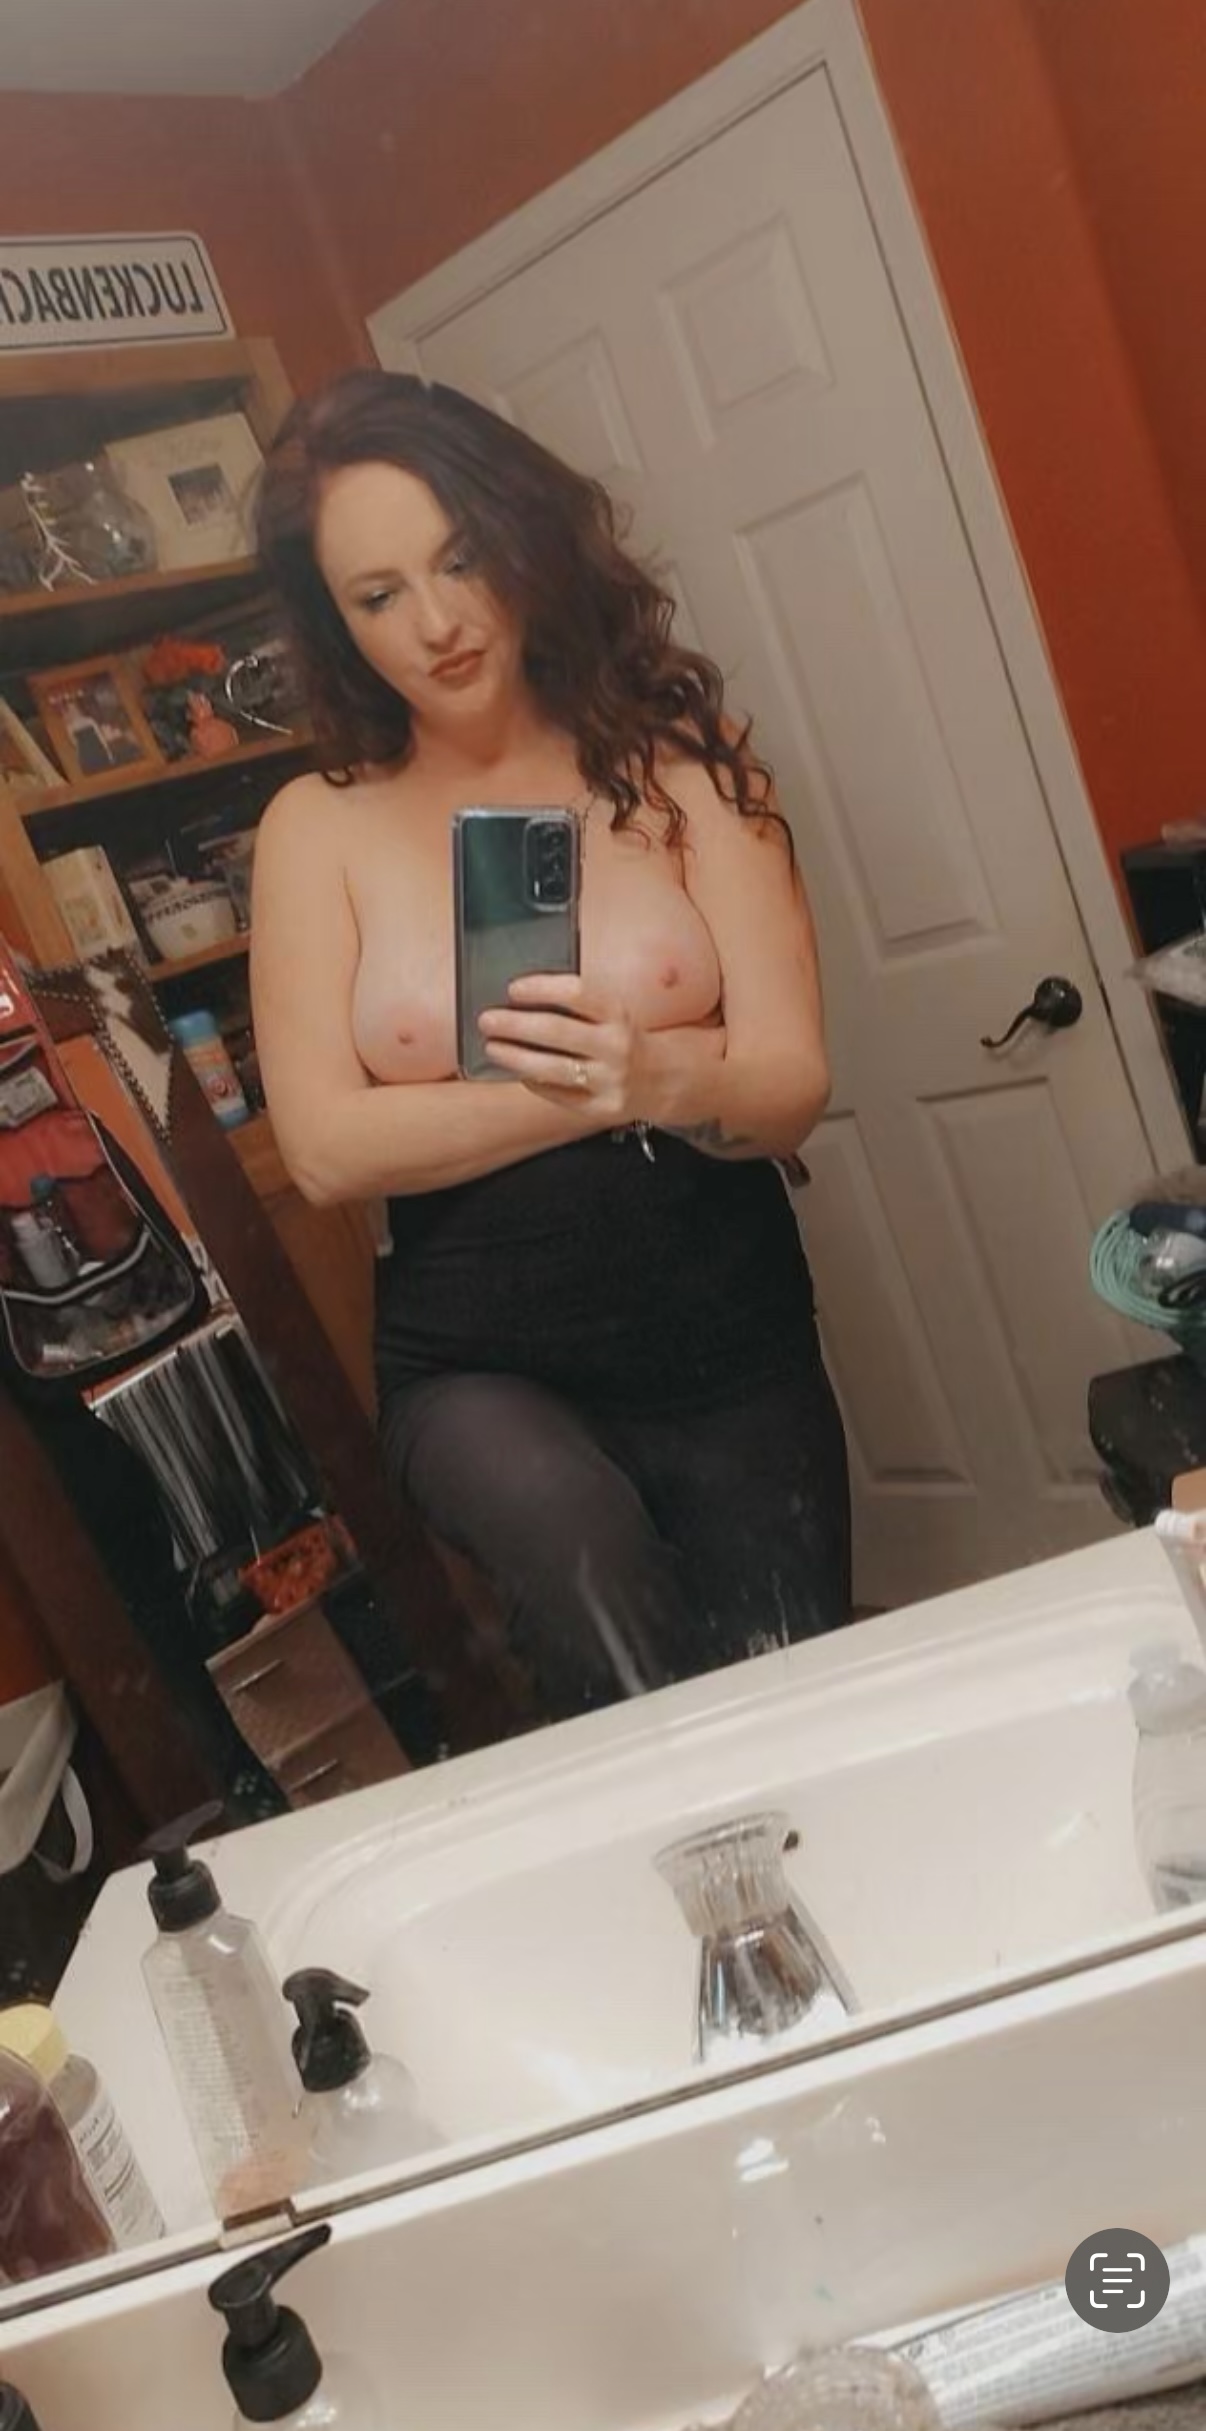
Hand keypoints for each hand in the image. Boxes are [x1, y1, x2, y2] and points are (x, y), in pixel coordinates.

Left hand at [478, 974, 724, 1125]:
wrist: (671, 1083)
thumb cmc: (633, 1041)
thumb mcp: (617, 1016)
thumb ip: (582, 1009)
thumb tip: (526, 1000)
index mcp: (620, 1015)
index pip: (576, 994)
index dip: (542, 988)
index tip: (513, 988)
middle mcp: (616, 1047)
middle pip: (556, 1031)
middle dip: (515, 1024)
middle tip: (487, 1019)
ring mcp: (609, 1081)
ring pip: (553, 1068)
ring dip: (515, 1056)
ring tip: (492, 1047)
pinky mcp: (602, 1109)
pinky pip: (560, 1095)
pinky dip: (535, 1083)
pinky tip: (518, 1073)